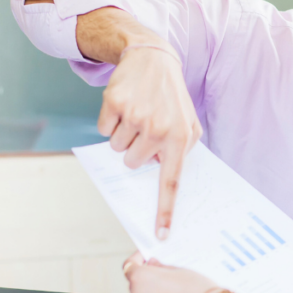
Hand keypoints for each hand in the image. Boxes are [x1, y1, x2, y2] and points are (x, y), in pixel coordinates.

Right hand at [92, 10, 202, 239]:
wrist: (152, 58)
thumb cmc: (171, 97)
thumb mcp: (189, 121)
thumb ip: (181, 150)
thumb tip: (163, 178)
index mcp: (181, 138)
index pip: (171, 182)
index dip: (165, 210)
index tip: (161, 234)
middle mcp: (159, 129)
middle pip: (132, 163)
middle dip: (134, 149)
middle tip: (145, 126)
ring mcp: (136, 116)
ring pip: (116, 147)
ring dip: (122, 134)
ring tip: (136, 113)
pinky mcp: (114, 104)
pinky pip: (103, 129)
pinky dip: (109, 120)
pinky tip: (124, 104)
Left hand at [123, 252, 217, 292]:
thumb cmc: (196, 290)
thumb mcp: (179, 270)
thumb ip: (160, 267)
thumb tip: (152, 265)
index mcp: (141, 279)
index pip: (129, 266)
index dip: (136, 260)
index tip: (144, 257)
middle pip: (136, 284)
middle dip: (147, 279)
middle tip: (164, 275)